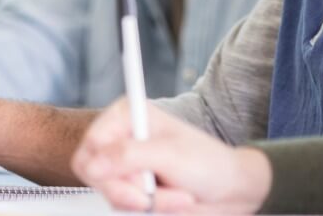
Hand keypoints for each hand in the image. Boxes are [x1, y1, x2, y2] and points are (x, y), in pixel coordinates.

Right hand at [71, 98, 271, 212]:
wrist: (229, 191)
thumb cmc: (209, 164)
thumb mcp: (169, 156)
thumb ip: (128, 157)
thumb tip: (93, 165)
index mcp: (128, 116)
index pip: (92, 143)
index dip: (104, 165)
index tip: (132, 177)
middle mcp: (123, 139)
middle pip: (94, 172)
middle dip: (128, 189)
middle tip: (152, 191)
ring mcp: (127, 167)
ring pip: (111, 193)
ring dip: (146, 201)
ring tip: (174, 193)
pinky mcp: (133, 189)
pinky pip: (124, 207)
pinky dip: (150, 209)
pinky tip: (170, 200)